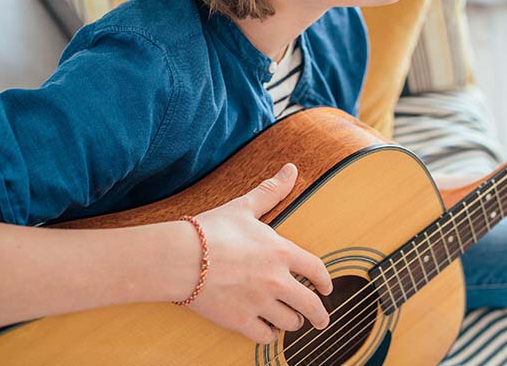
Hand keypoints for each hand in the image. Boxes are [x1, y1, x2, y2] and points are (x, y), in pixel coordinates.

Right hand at [178, 163, 333, 343]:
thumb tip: (290, 169)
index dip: (325, 281)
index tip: (327, 288)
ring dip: (292, 322)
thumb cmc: (210, 230)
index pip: (316, 270)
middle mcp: (276, 280)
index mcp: (282, 252)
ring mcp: (259, 302)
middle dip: (319, 315)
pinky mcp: (240, 320)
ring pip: (289, 322)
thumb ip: (271, 191)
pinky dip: (269, 335)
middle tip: (321, 320)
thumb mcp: (244, 206)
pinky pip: (264, 336)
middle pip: (310, 305)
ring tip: (291, 321)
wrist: (179, 258)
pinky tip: (268, 331)